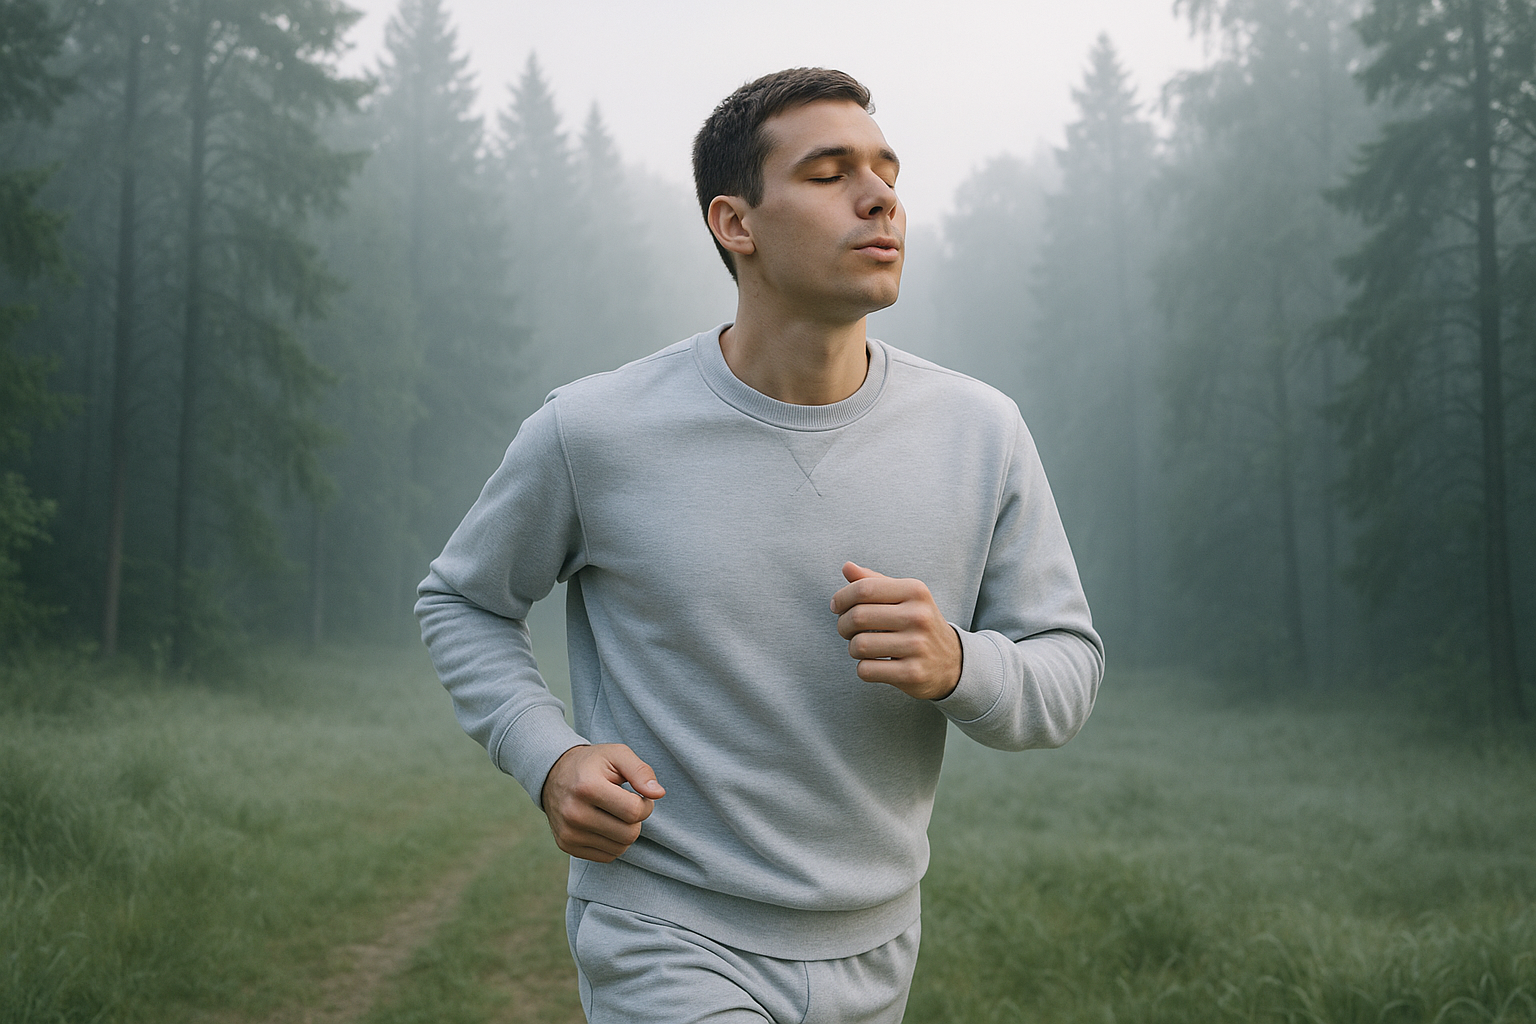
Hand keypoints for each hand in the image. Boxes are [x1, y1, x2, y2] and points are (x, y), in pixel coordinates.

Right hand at [540, 743, 664, 862]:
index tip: (638, 794)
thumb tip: (658, 793)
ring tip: (614, 813)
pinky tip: (604, 824)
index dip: (645, 804)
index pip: (634, 812)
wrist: (553, 775)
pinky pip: (607, 857)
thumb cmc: (592, 764)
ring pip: (620, 848)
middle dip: (636, 820)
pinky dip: (613, 843)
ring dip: (625, 832)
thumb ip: (641, 771)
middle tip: (627, 805)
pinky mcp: (566, 845)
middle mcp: (574, 813)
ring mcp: (568, 833)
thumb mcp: (617, 755)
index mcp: (587, 787)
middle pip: (629, 834)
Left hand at [831, 561, 962, 700]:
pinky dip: (863, 668)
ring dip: (853, 648)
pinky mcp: (912, 673)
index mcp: (915, 591)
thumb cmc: (918, 624)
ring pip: (859, 645)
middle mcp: (919, 616)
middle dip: (843, 625)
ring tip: (863, 648)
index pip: (864, 589)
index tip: (837, 607)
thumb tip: (847, 567)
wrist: (952, 662)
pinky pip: (866, 670)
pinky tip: (876, 664)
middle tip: (847, 630)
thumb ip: (875, 581)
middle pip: (857, 616)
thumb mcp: (904, 597)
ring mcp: (917, 646)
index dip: (842, 598)